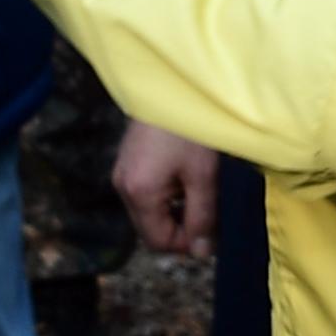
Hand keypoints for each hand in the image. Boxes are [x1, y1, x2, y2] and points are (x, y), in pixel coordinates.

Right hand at [114, 119, 220, 256]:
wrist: (174, 82)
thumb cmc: (191, 127)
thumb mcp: (203, 175)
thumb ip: (202, 217)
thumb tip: (201, 253)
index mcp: (139, 193)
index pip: (158, 242)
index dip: (187, 244)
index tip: (213, 231)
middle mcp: (123, 186)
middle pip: (151, 228)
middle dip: (181, 227)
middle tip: (210, 209)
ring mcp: (122, 172)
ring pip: (150, 211)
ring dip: (175, 209)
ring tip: (200, 186)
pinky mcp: (128, 160)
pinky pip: (146, 192)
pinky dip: (167, 193)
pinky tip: (186, 174)